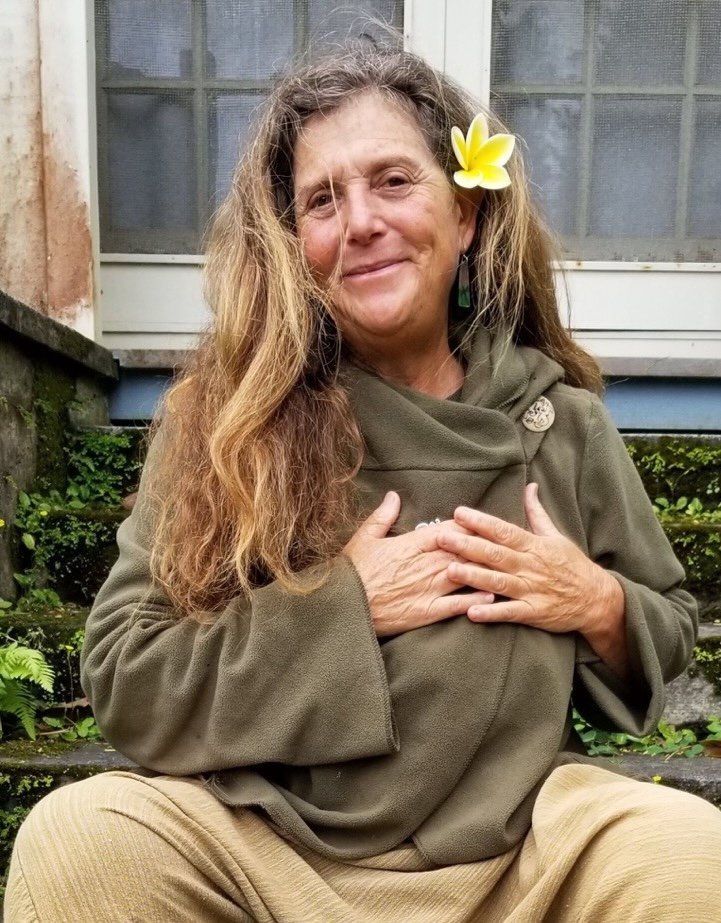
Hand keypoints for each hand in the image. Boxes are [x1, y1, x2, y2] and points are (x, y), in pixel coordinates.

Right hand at [343, 492, 493, 636]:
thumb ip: (383, 516)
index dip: (468, 525)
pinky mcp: (427, 612)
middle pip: (464, 550)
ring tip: (505, 566)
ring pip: (466, 574)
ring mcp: (428, 589)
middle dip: (483, 545)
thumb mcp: (364, 538)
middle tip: (502, 542)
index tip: (482, 522)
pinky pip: (457, 605)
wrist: (343, 607)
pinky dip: (476, 600)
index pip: (449, 530)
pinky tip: (492, 595)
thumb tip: (393, 495)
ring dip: (485, 569)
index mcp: (412, 544)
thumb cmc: (352, 572)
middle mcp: (426, 564)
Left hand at [436, 483, 625, 646]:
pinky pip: (510, 612)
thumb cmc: (572, 566)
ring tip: (450, 570)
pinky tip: (471, 611)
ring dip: (474, 576)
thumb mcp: (556, 536)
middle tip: (441, 537)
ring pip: (499, 582)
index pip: (503, 530)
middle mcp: (531, 566)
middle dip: (467, 545)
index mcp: (534, 545)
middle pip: (495, 553)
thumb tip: (530, 485)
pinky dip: (491, 612)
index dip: (481, 521)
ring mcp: (532, 590)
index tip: (458, 512)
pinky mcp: (534, 612)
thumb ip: (537, 512)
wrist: (597, 600)